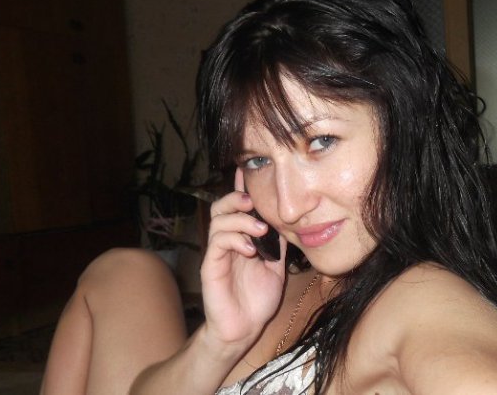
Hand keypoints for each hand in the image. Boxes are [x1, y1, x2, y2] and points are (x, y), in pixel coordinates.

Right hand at [200, 168, 285, 353]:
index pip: (237, 207)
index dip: (240, 186)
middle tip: (252, 201)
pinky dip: (235, 240)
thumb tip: (286, 221)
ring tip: (259, 230)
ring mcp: (217, 253)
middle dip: (235, 197)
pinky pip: (217, 243)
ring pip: (218, 221)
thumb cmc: (257, 298)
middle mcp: (226, 241)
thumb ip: (276, 244)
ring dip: (240, 220)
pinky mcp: (210, 266)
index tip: (246, 168)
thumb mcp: (274, 266)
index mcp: (240, 238)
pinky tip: (251, 249)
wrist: (244, 327)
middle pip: (221, 206)